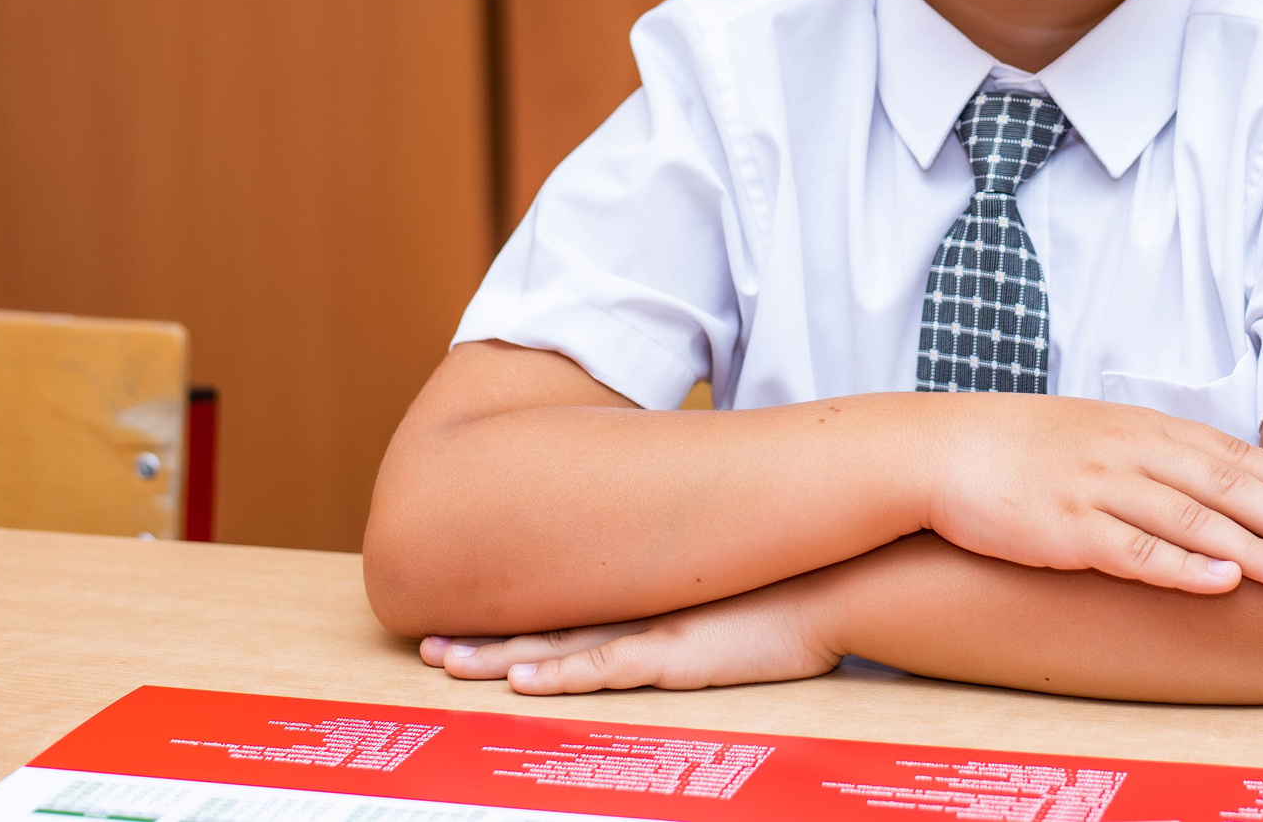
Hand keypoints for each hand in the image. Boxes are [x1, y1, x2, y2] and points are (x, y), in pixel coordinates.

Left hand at [419, 577, 842, 693]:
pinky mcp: (676, 655)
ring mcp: (654, 629)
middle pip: (545, 624)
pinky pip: (605, 667)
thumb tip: (678, 596)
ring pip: (557, 645)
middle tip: (425, 645)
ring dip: (498, 657)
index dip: (512, 615)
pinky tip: (523, 680)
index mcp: (649, 593)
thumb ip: (696, 593)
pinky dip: (561, 674)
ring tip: (442, 661)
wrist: (838, 582)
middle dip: (482, 637)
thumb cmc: (793, 587)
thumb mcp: (732, 587)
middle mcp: (640, 606)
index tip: (464, 617)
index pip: (566, 604)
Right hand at [919, 396, 1262, 594]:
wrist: (940, 449)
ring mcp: (1097, 487)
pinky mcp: (1066, 527)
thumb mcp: (1091, 431)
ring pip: (1190, 518)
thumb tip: (1201, 478)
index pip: (1223, 451)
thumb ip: (1145, 450)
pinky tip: (1222, 581)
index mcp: (1136, 425)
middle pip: (1220, 484)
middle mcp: (1126, 451)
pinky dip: (1184, 566)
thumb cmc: (1017, 446)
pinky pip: (1136, 550)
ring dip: (1251, 545)